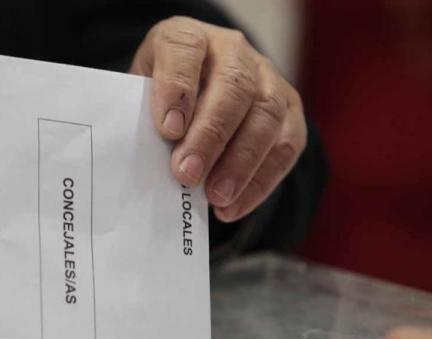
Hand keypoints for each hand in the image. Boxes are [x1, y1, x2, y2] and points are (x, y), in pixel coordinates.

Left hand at [130, 16, 305, 221]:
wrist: (198, 93)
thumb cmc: (163, 102)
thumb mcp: (141, 99)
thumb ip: (144, 120)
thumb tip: (144, 165)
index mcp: (188, 38)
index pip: (185, 48)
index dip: (177, 87)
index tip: (167, 130)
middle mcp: (232, 51)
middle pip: (234, 86)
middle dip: (210, 135)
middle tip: (187, 175)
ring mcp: (267, 78)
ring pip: (266, 115)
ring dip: (240, 162)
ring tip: (215, 197)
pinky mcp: (290, 110)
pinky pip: (285, 146)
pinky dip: (260, 181)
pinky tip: (233, 206)